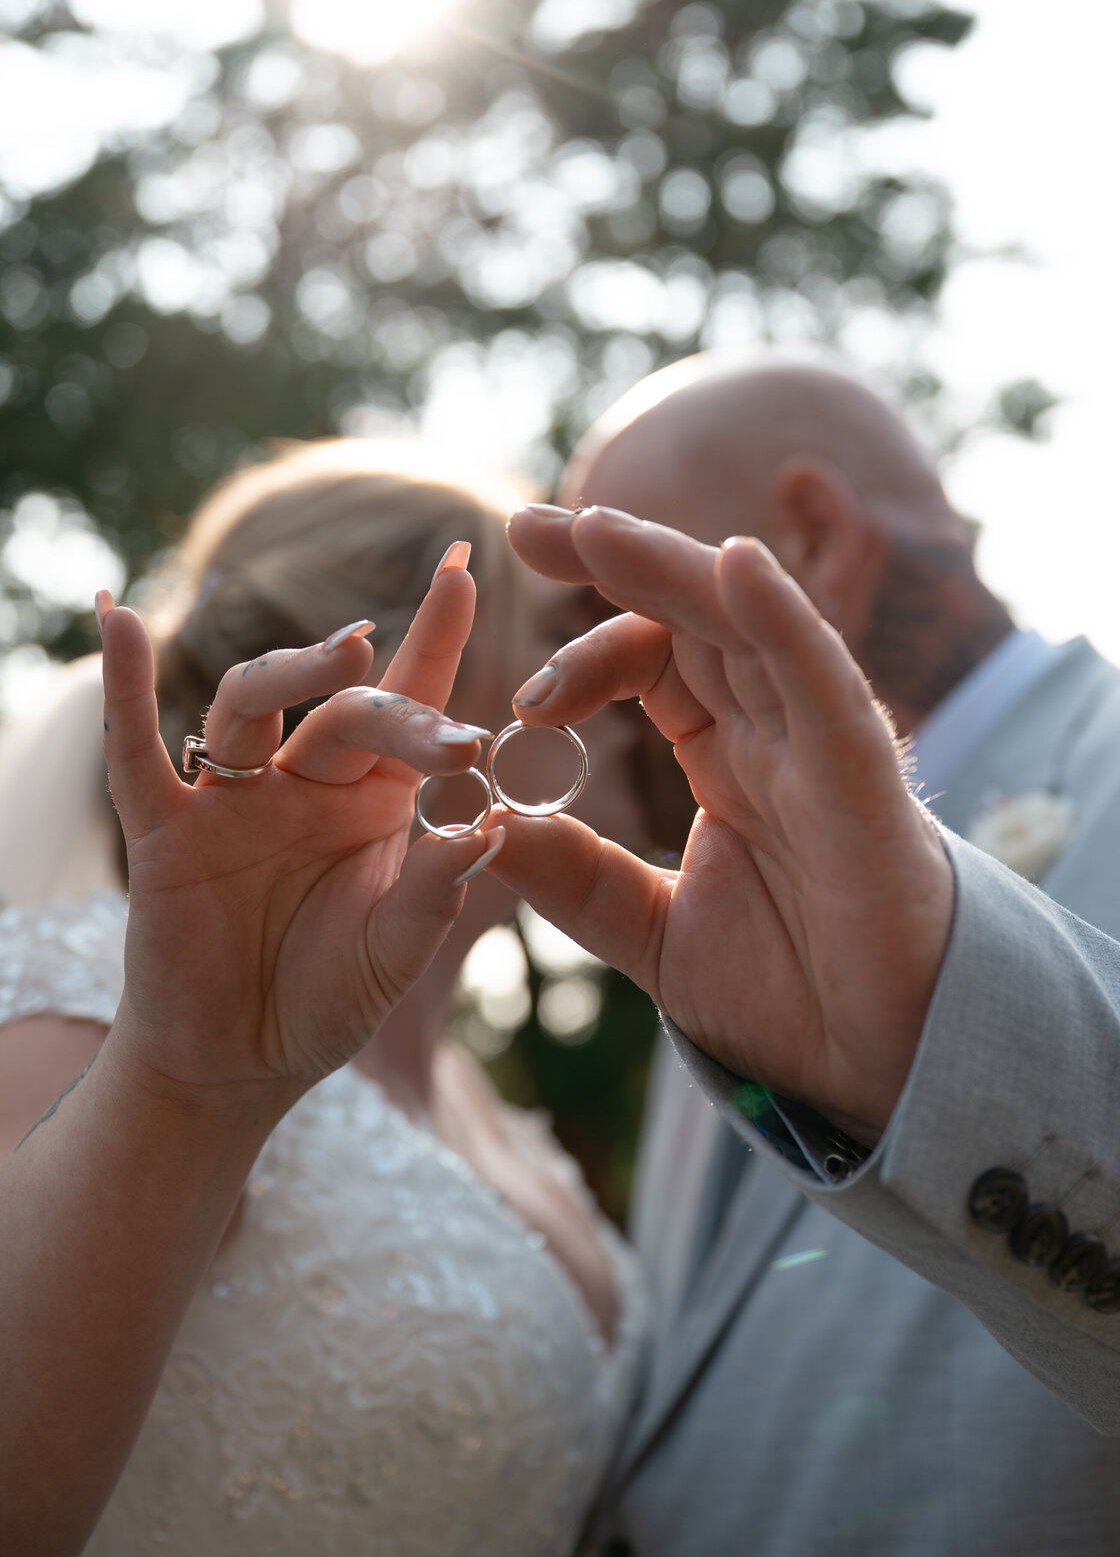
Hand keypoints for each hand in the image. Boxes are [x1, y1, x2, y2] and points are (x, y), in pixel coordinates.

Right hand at [97, 545, 501, 1108]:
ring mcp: (233, 798)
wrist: (242, 1064)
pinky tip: (120, 622)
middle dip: (398, 710)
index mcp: (375, 797)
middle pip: (345, 709)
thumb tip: (489, 825)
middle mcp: (307, 780)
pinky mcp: (165, 832)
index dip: (436, 634)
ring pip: (251, 703)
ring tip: (349, 648)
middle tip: (453, 738)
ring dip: (294, 670)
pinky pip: (136, 752)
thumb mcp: (394, 953)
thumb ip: (435, 892)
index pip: (410, 699)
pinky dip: (124, 689)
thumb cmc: (328, 996)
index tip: (466, 564)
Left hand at [497, 505, 953, 1140]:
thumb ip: (575, 878)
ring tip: (593, 525)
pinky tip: (736, 567)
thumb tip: (485, 822)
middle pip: (692, 616)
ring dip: (673, 568)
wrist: (877, 1070)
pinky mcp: (864, 775)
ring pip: (748, 623)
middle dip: (613, 562)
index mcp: (730, 759)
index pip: (653, 664)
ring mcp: (819, 744)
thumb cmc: (788, 995)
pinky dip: (783, 619)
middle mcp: (775, 732)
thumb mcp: (650, 933)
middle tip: (527, 523)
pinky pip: (823, 679)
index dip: (584, 655)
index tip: (517, 697)